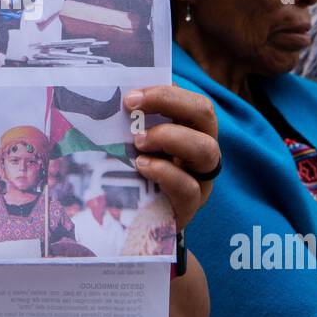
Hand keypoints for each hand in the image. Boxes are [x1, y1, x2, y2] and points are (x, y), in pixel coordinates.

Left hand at [125, 86, 220, 234]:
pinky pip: (189, 188)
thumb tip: (111, 94)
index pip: (193, 100)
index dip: (166, 93)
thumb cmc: (134, 173)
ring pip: (206, 150)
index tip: (131, 96)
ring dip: (169, 137)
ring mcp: (201, 179)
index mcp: (191, 130)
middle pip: (206, 114)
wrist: (135, 222)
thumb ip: (132, 122)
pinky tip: (142, 167)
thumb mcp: (134, 144)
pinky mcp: (190, 207)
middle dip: (169, 103)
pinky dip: (165, 172)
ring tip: (138, 142)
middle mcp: (202, 151)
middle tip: (132, 107)